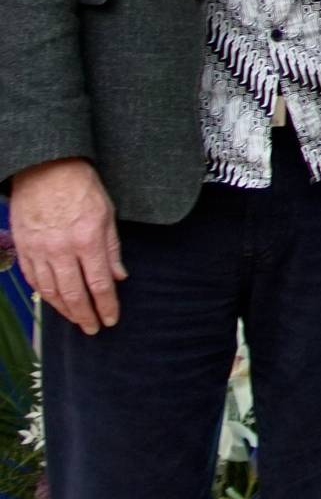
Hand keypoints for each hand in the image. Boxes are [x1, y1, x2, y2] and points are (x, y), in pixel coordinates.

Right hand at [10, 159, 125, 333]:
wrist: (45, 170)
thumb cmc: (82, 188)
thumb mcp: (107, 214)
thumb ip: (112, 249)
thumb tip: (119, 277)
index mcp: (87, 240)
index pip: (99, 284)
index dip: (106, 306)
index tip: (111, 320)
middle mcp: (62, 250)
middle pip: (74, 293)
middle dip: (85, 315)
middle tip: (93, 329)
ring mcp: (39, 250)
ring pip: (50, 291)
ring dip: (64, 310)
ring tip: (76, 320)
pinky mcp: (24, 247)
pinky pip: (33, 278)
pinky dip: (44, 294)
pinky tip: (53, 302)